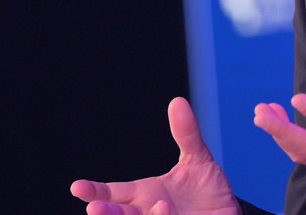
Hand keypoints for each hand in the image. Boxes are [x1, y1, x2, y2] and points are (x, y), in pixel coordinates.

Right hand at [70, 97, 240, 214]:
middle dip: (107, 213)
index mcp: (143, 193)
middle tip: (94, 208)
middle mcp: (146, 212)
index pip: (113, 192)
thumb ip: (187, 134)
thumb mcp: (198, 159)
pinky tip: (169, 211)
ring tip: (160, 205)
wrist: (228, 213)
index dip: (95, 191)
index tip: (77, 187)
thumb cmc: (205, 189)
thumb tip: (178, 101)